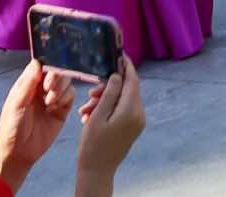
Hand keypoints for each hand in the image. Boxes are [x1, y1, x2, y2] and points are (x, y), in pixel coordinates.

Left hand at [0, 59, 73, 187]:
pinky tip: (55, 108)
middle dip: (56, 78)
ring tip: (49, 103)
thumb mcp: (16, 105)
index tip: (47, 73)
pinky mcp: (62, 109)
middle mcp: (41, 88)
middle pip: (57, 72)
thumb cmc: (12, 128)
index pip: (41, 66)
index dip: (48, 66)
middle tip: (48, 89)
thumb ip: (27, 84)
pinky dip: (66, 98)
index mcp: (27, 84)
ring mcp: (52, 98)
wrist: (20, 152)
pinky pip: (71, 95)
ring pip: (66, 81)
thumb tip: (37, 62)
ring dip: (60, 89)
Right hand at [75, 56, 144, 196]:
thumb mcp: (97, 116)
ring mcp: (138, 121)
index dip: (126, 66)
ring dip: (105, 100)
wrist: (97, 172)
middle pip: (127, 90)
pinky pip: (122, 110)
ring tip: (86, 110)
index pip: (133, 80)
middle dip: (108, 88)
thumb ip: (109, 94)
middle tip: (90, 94)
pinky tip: (91, 116)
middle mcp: (140, 114)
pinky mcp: (133, 127)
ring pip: (122, 100)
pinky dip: (108, 109)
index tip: (119, 54)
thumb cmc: (93, 145)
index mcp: (132, 110)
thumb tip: (118, 75)